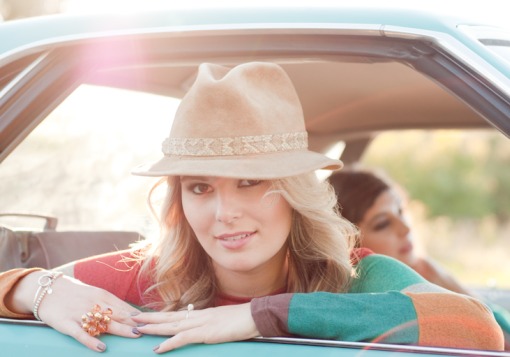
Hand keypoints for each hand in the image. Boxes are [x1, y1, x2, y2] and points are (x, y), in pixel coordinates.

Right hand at [12, 271, 141, 351]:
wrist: (47, 290)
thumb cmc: (75, 293)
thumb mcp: (95, 294)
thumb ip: (111, 304)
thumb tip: (131, 314)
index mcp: (102, 295)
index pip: (124, 307)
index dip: (138, 315)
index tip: (153, 321)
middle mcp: (94, 303)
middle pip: (118, 314)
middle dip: (135, 322)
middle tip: (151, 328)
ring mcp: (80, 314)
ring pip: (104, 323)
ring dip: (121, 329)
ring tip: (135, 335)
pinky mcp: (67, 324)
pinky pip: (81, 334)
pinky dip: (91, 341)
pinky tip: (102, 347)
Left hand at [132, 303, 259, 352]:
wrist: (254, 315)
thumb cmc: (242, 319)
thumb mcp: (223, 321)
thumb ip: (210, 323)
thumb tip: (203, 328)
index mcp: (202, 314)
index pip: (176, 314)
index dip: (159, 316)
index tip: (145, 316)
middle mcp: (198, 316)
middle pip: (169, 317)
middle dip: (149, 318)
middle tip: (131, 318)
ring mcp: (201, 323)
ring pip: (171, 325)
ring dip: (153, 328)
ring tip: (137, 328)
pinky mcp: (206, 333)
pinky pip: (183, 338)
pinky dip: (169, 343)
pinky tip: (158, 348)